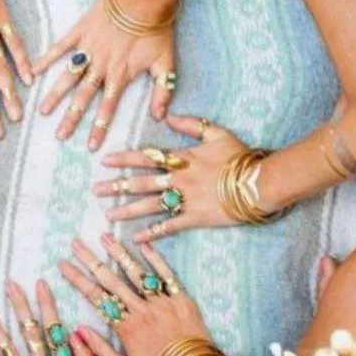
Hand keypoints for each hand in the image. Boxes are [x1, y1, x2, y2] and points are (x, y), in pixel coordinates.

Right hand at [33, 0, 176, 150]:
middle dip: (71, 118)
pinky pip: (60, 47)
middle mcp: (101, 65)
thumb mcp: (167, 61)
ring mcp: (88, 48)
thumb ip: (163, 90)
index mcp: (120, 75)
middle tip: (59, 135)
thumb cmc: (158, 27)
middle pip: (83, 97)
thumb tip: (160, 116)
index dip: (99, 127)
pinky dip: (46, 58)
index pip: (108, 107)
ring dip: (55, 95)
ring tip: (42, 111)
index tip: (89, 146)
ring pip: (68, 76)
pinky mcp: (80, 30)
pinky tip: (33, 72)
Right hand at [59, 235, 221, 355]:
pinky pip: (166, 276)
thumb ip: (101, 350)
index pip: (95, 297)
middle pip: (111, 280)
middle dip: (90, 260)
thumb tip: (80, 330)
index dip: (77, 279)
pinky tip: (142, 244)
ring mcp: (162, 303)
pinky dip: (155, 259)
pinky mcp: (182, 300)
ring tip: (104, 236)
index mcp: (126, 327)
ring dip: (119, 253)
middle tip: (76, 243)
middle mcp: (141, 310)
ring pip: (136, 273)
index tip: (63, 264)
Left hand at [95, 115, 249, 243]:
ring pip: (149, 206)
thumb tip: (167, 117)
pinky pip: (169, 226)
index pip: (145, 157)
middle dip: (116, 187)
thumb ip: (191, 124)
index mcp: (181, 159)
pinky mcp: (195, 218)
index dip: (123, 159)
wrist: (260, 182)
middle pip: (140, 183)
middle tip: (96, 191)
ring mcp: (185, 200)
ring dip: (126, 211)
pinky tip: (136, 238)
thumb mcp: (217, 133)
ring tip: (108, 216)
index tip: (104, 161)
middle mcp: (178, 180)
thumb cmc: (240, 157)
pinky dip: (153, 232)